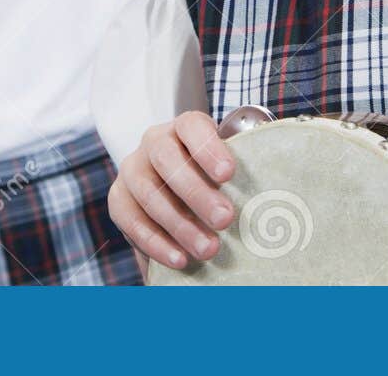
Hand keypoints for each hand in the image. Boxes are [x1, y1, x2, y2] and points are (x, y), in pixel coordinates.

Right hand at [107, 111, 234, 269]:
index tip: (229, 174)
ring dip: (179, 224)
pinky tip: (180, 259)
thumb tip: (269, 204)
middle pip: (167, 159)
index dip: (209, 148)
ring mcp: (132, 169)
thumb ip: (242, 177)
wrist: (176, 192)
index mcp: (184, 128)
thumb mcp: (227, 172)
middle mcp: (154, 142)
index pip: (192, 127)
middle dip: (196, 191)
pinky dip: (155, 242)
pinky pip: (129, 219)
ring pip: (148, 192)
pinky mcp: (118, 198)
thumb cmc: (213, 181)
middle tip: (225, 219)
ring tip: (209, 249)